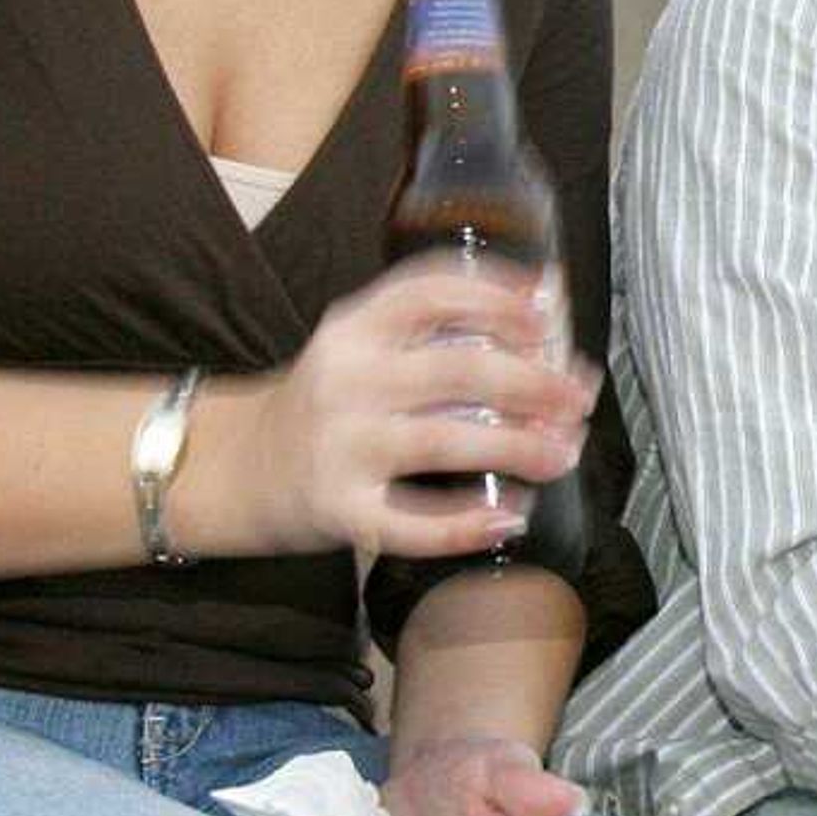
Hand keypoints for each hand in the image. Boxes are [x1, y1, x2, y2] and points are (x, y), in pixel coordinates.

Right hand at [187, 258, 597, 559]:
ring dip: (519, 448)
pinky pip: (412, 524)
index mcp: (355, 328)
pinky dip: (468, 524)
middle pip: (458, 370)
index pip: (432, 291)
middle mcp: (346, 380)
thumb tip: (547, 297)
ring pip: (446, 443)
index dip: (499, 297)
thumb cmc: (329, 401)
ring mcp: (340, 446)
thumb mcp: (363, 345)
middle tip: (579, 396)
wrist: (237, 468)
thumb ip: (438, 325)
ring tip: (564, 454)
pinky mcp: (338, 509)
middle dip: (534, 382)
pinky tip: (512, 516)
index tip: (549, 314)